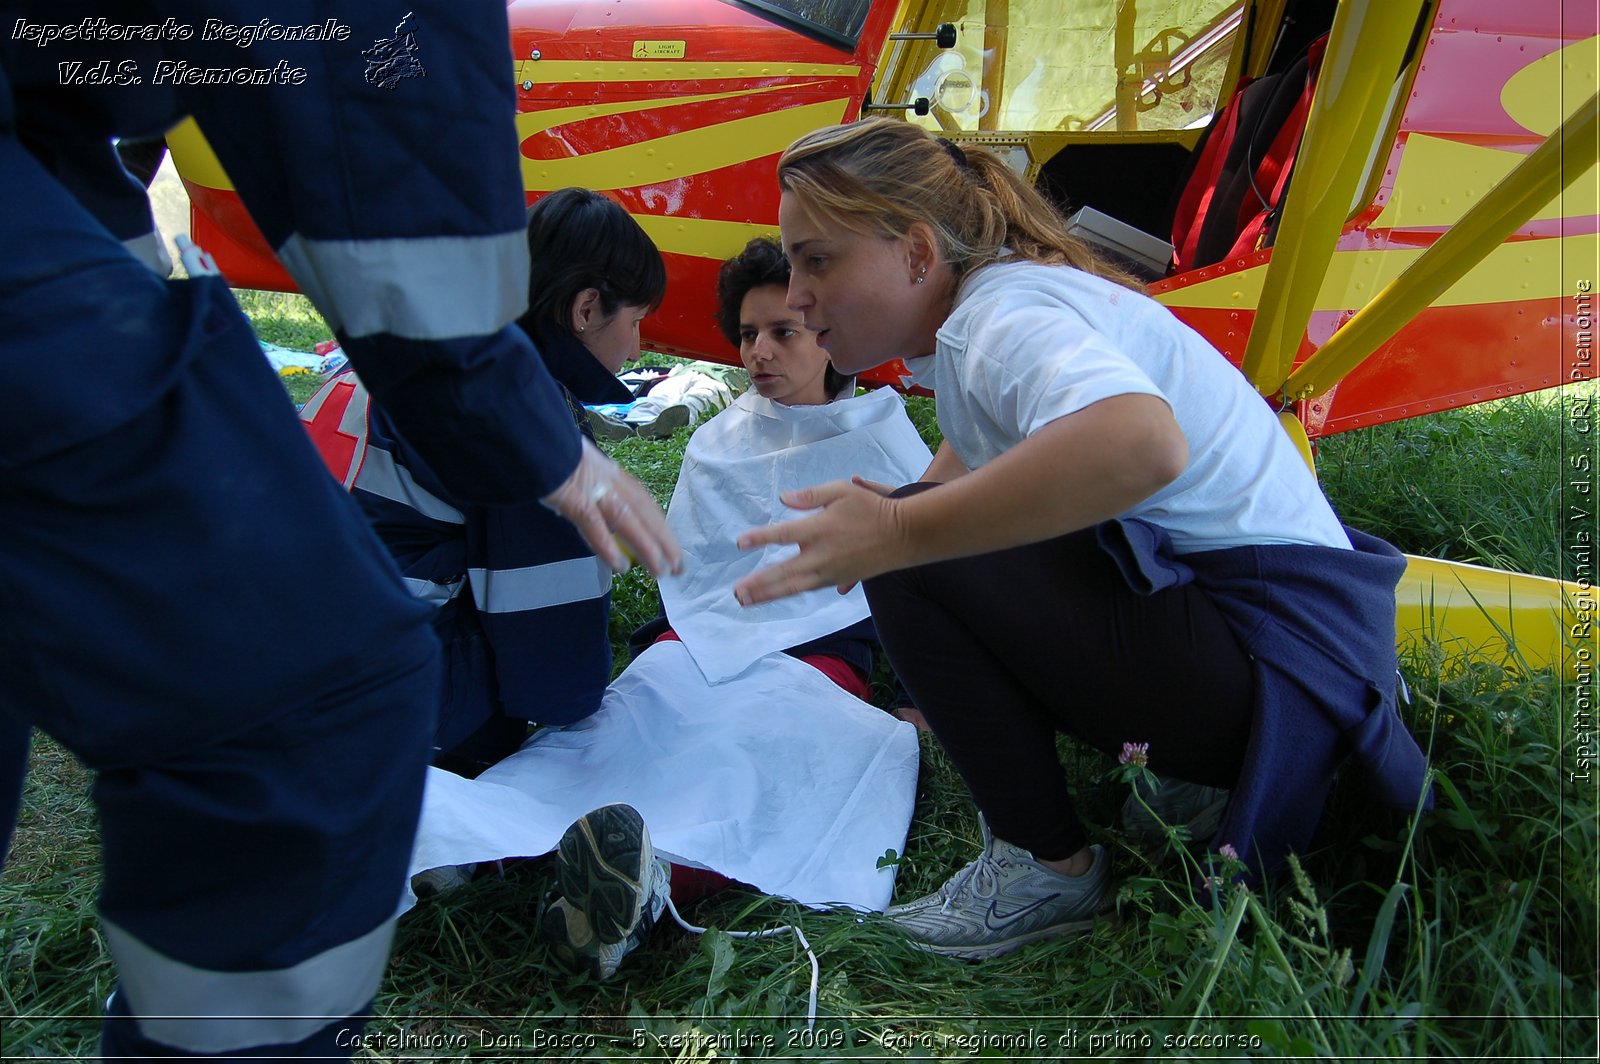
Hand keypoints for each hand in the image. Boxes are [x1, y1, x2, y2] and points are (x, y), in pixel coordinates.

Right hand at [542, 438, 682, 575]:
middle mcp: (608, 478)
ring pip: (628, 518)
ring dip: (647, 546)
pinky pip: (593, 523)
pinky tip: (619, 566)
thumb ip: (590, 488)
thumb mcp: (576, 468)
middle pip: (644, 511)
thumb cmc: (548, 452)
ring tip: (660, 571)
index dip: (660, 525)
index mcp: (610, 472)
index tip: (672, 546)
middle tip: (679, 567)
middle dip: (664, 540)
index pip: (643, 501)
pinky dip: (608, 545)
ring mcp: (591, 486)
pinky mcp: (571, 495)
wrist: (530, 433)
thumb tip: (598, 516)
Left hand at [732, 479, 910, 604]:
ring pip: (793, 587)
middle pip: (783, 572)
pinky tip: (775, 595)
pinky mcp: (839, 580)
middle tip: (736, 592)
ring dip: (768, 594)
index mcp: (819, 528)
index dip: (759, 538)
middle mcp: (821, 554)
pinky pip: (809, 588)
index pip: (782, 534)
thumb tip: (783, 498)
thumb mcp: (842, 491)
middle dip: (758, 583)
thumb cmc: (872, 508)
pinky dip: (790, 593)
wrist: (904, 535)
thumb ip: (810, 495)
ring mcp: (830, 572)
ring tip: (747, 601)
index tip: (739, 543)